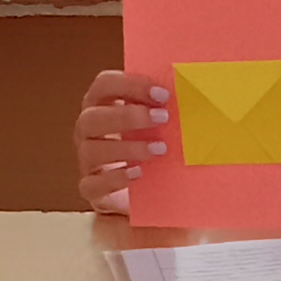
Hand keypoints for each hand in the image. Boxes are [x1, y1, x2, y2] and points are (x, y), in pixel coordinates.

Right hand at [76, 67, 169, 218]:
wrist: (159, 195)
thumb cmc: (160, 147)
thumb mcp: (165, 125)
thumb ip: (168, 107)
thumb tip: (193, 90)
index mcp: (103, 105)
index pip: (104, 85)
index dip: (130, 85)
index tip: (162, 94)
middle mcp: (89, 132)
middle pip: (90, 118)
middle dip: (127, 116)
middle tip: (163, 118)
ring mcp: (87, 162)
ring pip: (90, 150)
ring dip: (126, 147)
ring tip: (159, 150)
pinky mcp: (92, 190)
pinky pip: (92, 184)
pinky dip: (115, 178)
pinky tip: (139, 174)